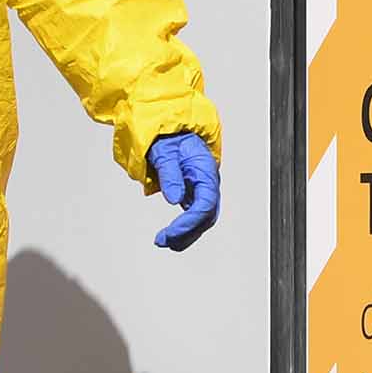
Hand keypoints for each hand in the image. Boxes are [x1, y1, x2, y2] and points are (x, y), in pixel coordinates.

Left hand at [150, 134, 220, 251]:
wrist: (170, 130)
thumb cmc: (168, 137)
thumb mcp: (165, 152)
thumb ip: (170, 174)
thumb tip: (174, 199)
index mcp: (205, 171)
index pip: (205, 204)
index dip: (190, 221)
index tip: (171, 232)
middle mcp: (208, 183)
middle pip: (206, 216)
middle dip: (187, 232)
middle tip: (163, 240)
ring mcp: (202, 190)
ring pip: (202, 220)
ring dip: (185, 234)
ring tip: (163, 241)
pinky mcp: (194, 195)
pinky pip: (194, 216)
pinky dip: (184, 229)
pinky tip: (169, 236)